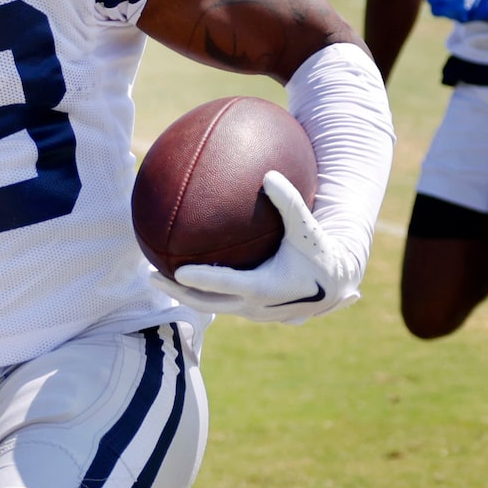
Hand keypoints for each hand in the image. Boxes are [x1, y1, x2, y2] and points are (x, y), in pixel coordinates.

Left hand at [170, 172, 358, 323]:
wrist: (337, 285)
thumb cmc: (320, 252)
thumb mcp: (307, 228)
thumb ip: (289, 202)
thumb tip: (269, 175)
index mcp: (265, 287)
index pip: (225, 284)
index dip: (201, 278)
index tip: (176, 271)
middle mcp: (255, 306)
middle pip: (207, 302)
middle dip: (177, 291)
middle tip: (151, 276)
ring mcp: (252, 313)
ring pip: (212, 306)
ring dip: (185, 295)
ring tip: (159, 278)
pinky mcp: (252, 312)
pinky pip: (222, 303)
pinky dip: (202, 293)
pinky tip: (184, 278)